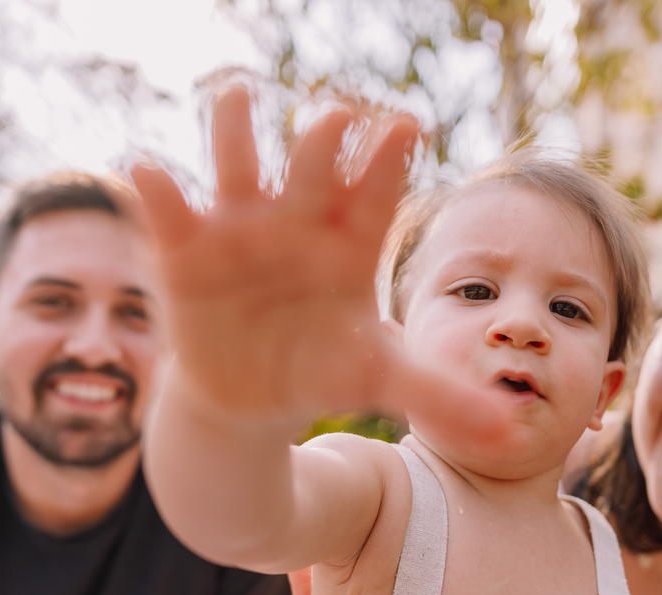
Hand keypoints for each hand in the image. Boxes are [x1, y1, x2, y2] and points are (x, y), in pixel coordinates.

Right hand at [131, 87, 507, 439]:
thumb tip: (509, 432)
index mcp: (351, 240)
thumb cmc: (322, 371)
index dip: (389, 161)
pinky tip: (151, 173)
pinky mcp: (187, 249)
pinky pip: (170, 212)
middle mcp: (298, 220)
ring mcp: (240, 229)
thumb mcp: (378, 379)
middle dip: (324, 142)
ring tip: (236, 95)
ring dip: (234, 131)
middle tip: (337, 118)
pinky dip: (158, 192)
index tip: (408, 127)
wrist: (250, 397)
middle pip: (314, 170)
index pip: (376, 192)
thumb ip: (439, 394)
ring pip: (237, 166)